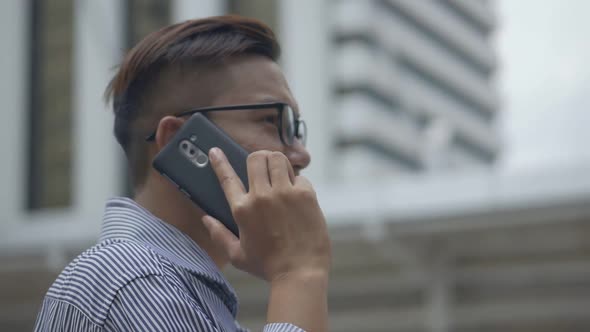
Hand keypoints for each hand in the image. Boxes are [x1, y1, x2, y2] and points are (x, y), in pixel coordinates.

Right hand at [203, 148, 330, 282]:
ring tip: (279, 174)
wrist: (300, 273)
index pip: (227, 177)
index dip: (219, 161)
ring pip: (277, 158)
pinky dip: (298, 182)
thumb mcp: (237, 255)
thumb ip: (219, 235)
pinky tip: (297, 195)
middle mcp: (261, 196)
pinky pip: (299, 176)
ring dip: (277, 163)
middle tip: (262, 167)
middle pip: (256, 157)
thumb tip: (206, 219)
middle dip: (258, 158)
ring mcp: (285, 193)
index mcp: (242, 210)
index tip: (215, 151)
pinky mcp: (305, 195)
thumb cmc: (268, 267)